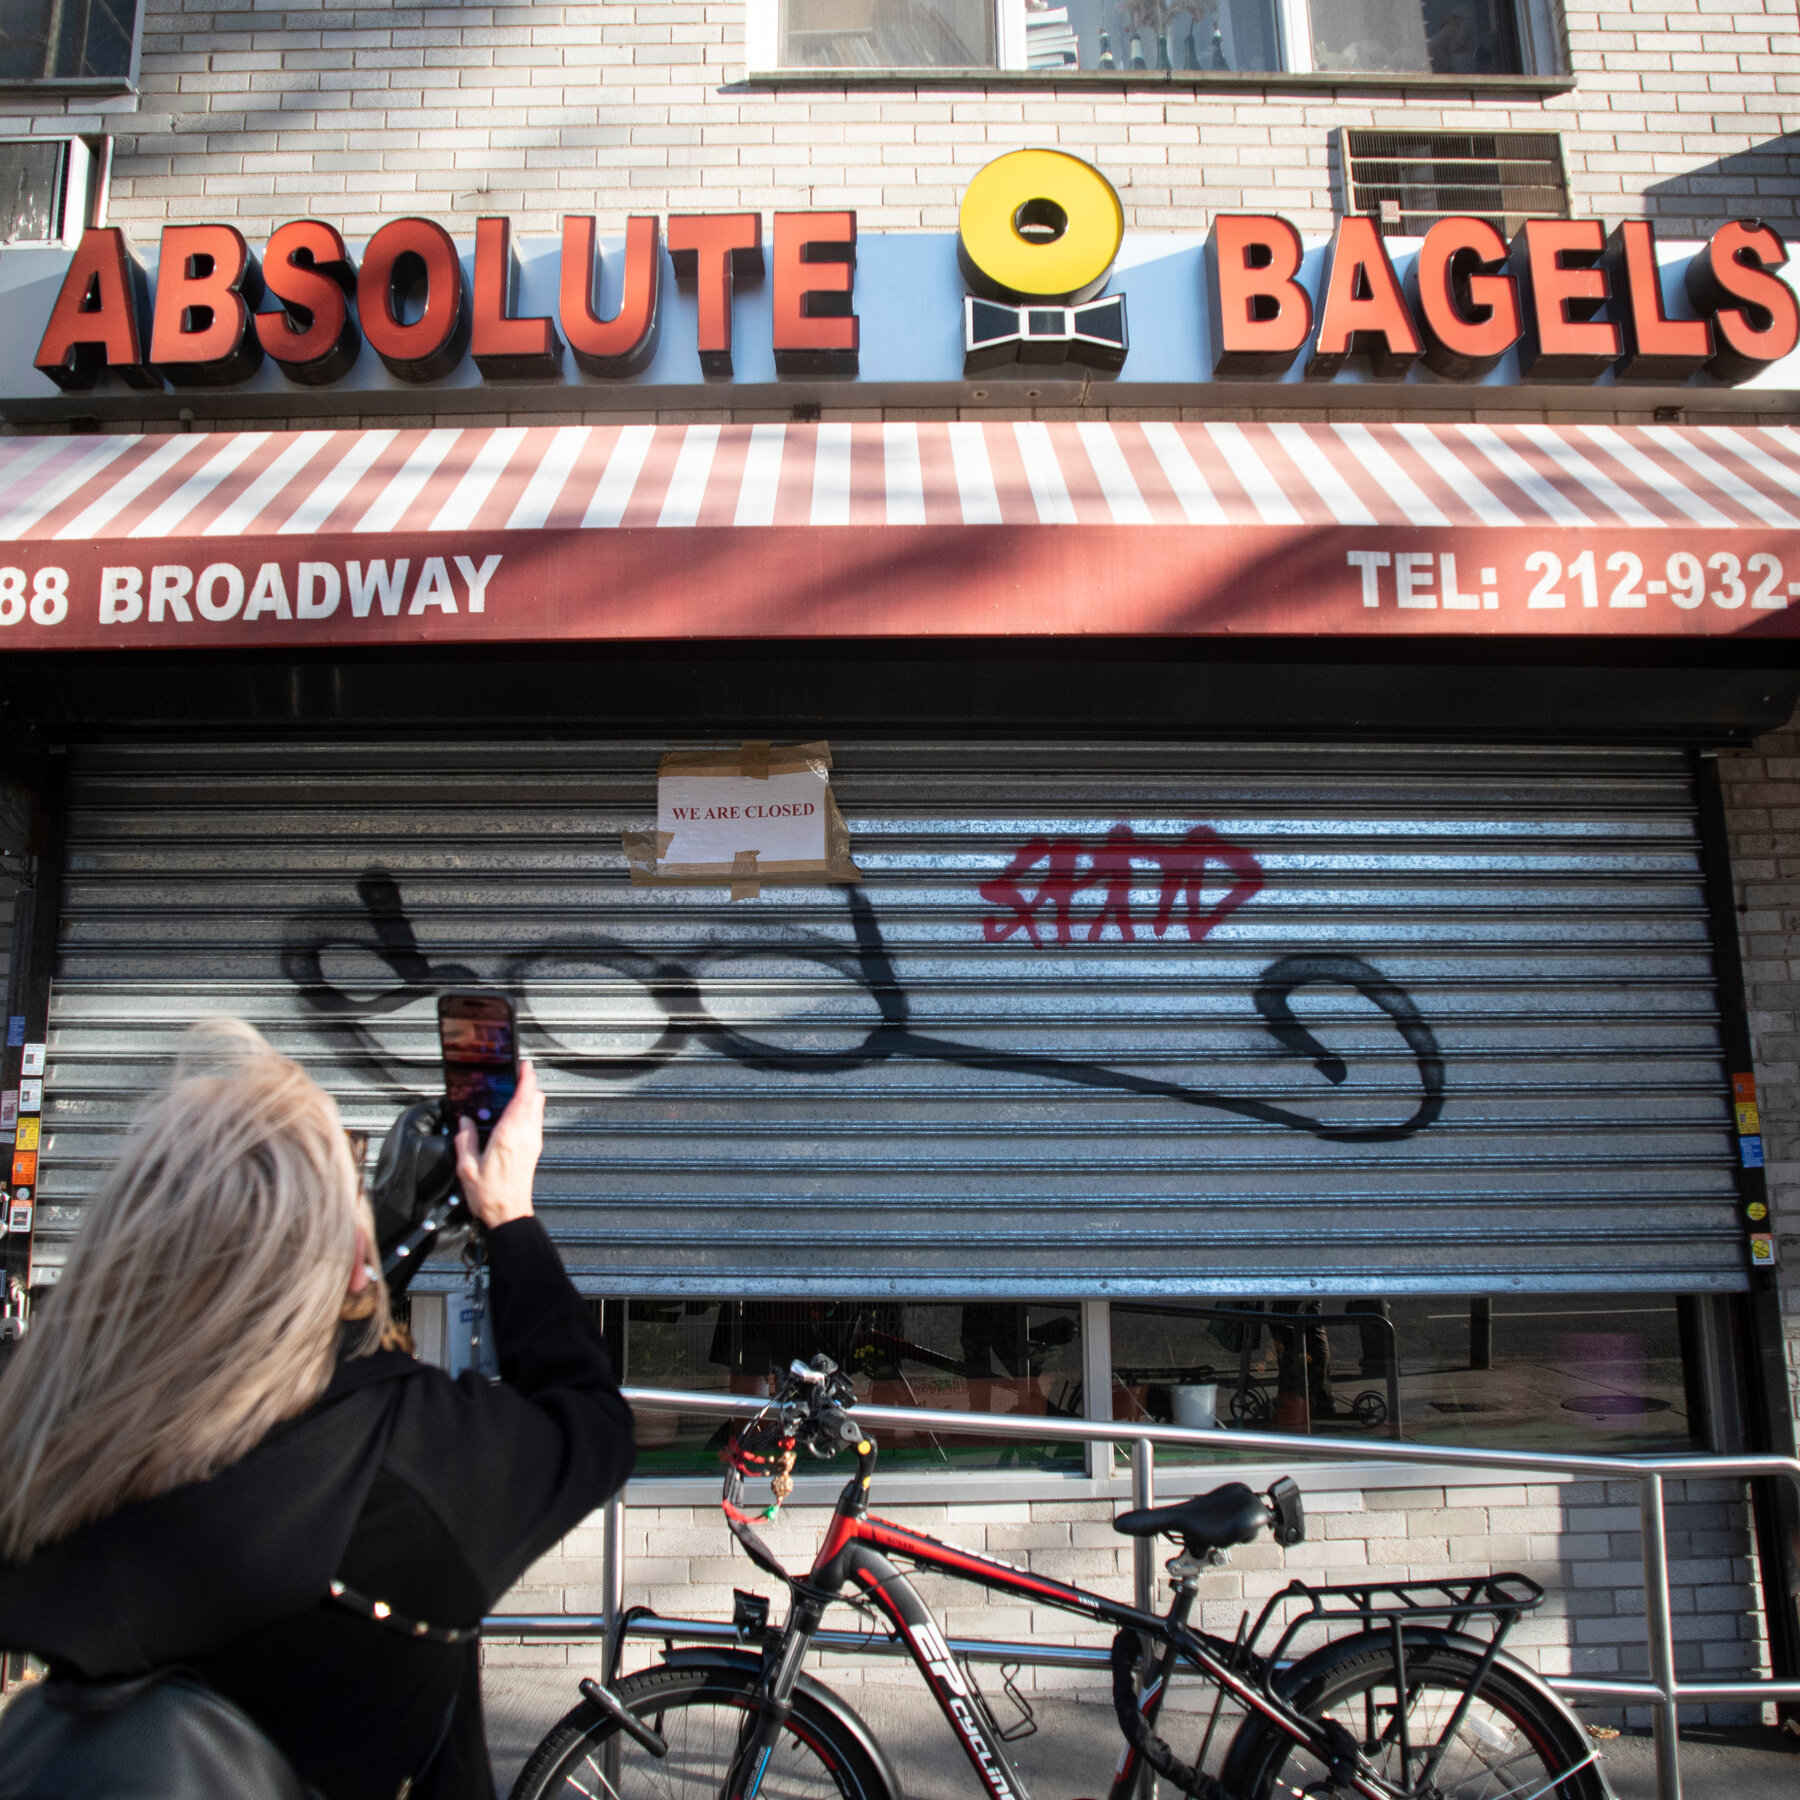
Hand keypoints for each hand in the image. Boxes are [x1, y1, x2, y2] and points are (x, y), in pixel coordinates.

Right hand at [455, 1059, 542, 1228]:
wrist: (508, 1213)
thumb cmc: (489, 1195)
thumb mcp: (466, 1167)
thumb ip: (466, 1140)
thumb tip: (465, 1122)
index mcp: (508, 1135)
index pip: (523, 1098)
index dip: (526, 1079)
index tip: (524, 1066)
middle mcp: (525, 1136)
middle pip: (535, 1100)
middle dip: (527, 1085)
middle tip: (515, 1077)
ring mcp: (532, 1143)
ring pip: (537, 1110)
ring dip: (528, 1098)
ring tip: (512, 1094)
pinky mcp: (533, 1150)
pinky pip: (534, 1122)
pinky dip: (527, 1112)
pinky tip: (512, 1117)